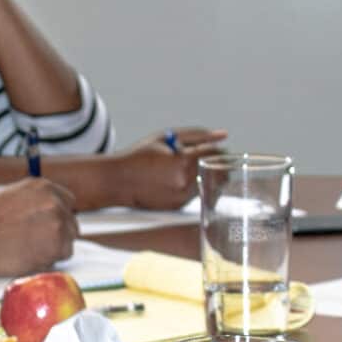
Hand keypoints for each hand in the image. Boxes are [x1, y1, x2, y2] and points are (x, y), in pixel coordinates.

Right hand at [0, 179, 76, 275]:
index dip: (58, 215)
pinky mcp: (57, 246)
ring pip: (69, 240)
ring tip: (30, 250)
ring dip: (54, 247)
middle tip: (38, 243)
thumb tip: (37, 207)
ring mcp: (57, 224)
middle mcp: (53, 202)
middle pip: (70, 222)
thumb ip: (29, 199)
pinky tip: (30, 257)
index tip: (50, 225)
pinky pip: (63, 256)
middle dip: (58, 233)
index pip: (67, 201)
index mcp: (42, 187)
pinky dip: (51, 260)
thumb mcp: (6, 195)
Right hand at [96, 129, 226, 209]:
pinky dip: (193, 185)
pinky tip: (178, 179)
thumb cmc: (139, 156)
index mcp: (183, 161)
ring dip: (205, 175)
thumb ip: (198, 135)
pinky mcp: (178, 206)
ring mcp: (182, 197)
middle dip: (216, 164)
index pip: (215, 154)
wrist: (117, 181)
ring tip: (187, 167)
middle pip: (217, 172)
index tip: (216, 147)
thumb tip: (223, 135)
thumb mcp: (166, 138)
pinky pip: (195, 194)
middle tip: (208, 157)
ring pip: (208, 184)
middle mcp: (185, 182)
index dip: (218, 149)